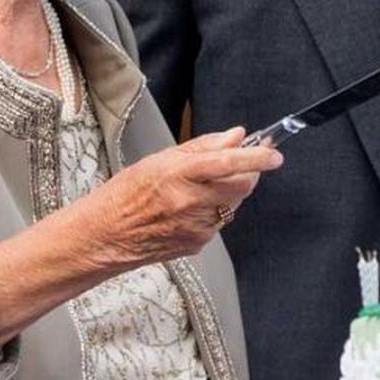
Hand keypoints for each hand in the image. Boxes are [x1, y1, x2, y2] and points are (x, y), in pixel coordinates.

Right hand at [85, 127, 280, 269]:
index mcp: (179, 175)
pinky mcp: (199, 243)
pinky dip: (214, 211)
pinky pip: (219, 222)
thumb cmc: (126, 193)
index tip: (273, 153)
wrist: (107, 235)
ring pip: (234, 204)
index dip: (257, 158)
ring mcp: (197, 226)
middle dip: (249, 174)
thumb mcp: (160, 159)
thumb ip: (203, 147)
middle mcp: (191, 202)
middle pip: (243, 186)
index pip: (229, 163)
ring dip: (229, 192)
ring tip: (199, 188)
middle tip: (239, 164)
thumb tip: (236, 136)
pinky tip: (189, 209)